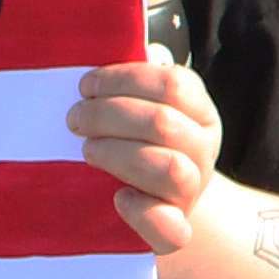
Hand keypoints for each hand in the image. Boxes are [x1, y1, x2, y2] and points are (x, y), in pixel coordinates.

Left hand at [72, 54, 225, 254]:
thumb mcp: (145, 109)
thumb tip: (145, 49)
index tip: (86, 86)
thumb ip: (139, 84)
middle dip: (109, 116)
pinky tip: (119, 198)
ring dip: (119, 155)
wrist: (164, 206)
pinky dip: (143, 213)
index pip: (173, 84)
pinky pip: (172, 228)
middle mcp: (204, 147)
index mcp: (199, 110)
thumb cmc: (142, 146)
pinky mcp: (177, 229)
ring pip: (170, 168)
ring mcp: (193, 189)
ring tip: (88, 151)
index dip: (124, 80)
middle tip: (75, 119)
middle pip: (163, 123)